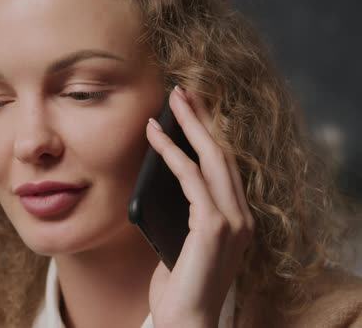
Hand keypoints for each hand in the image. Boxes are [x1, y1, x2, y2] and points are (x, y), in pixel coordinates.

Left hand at [146, 86, 253, 326]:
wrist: (185, 322)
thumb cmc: (179, 285)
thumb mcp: (183, 240)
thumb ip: (183, 212)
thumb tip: (162, 181)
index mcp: (237, 218)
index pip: (225, 166)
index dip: (209, 134)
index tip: (192, 110)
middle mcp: (242, 216)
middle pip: (223, 154)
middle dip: (203, 119)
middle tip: (183, 91)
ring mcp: (233, 222)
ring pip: (212, 160)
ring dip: (190, 126)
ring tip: (171, 101)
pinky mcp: (214, 228)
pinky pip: (190, 179)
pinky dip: (171, 153)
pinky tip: (154, 137)